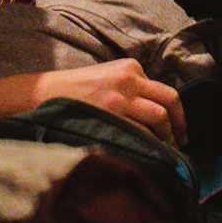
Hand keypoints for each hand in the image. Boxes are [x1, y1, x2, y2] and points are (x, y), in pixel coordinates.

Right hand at [0, 58, 186, 144]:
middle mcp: (130, 79)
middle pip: (169, 102)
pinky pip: (138, 131)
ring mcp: (120, 96)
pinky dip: (148, 144)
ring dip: (166, 138)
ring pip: (158, 118)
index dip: (177, 114)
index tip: (179, 131)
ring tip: (165, 153)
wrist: (42, 93)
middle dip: (178, 126)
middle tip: (179, 144)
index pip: (166, 92)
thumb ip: (132, 90)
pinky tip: (148, 154)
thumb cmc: (75, 90)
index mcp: (131, 68)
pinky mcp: (109, 114)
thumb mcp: (108, 78)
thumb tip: (158, 117)